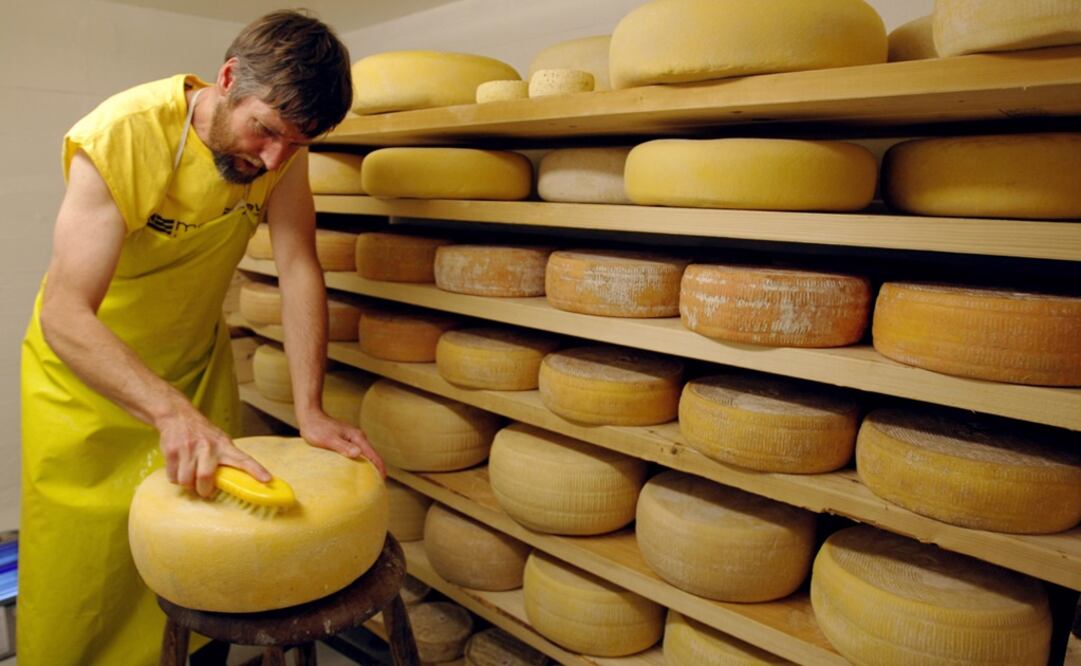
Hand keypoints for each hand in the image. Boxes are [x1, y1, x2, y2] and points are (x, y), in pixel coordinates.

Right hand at [157, 403, 271, 497]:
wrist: (177, 416)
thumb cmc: (201, 433)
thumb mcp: (219, 440)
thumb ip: (226, 458)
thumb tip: (236, 480)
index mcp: (224, 446)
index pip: (243, 459)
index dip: (256, 470)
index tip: (267, 480)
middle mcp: (208, 447)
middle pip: (206, 477)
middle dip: (203, 489)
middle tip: (204, 490)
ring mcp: (189, 448)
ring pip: (186, 481)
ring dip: (187, 484)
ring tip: (190, 476)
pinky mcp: (172, 452)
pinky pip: (173, 477)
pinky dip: (175, 479)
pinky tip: (179, 469)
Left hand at [299, 409, 386, 478]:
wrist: (310, 417)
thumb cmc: (317, 429)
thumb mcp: (329, 440)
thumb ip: (343, 446)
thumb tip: (358, 453)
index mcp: (357, 437)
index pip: (374, 455)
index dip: (380, 468)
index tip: (382, 481)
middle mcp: (358, 438)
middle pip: (372, 455)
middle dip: (377, 469)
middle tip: (377, 485)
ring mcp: (353, 439)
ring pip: (366, 455)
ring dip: (369, 466)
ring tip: (370, 480)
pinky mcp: (347, 441)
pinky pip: (358, 453)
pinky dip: (361, 462)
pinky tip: (358, 470)